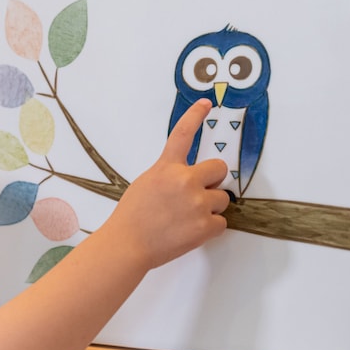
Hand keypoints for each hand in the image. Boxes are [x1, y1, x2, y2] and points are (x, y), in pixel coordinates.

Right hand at [108, 98, 230, 269]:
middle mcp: (185, 181)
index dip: (195, 116)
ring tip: (186, 220)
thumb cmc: (131, 218)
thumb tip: (189, 179)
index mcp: (167, 169)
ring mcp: (197, 203)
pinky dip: (208, 229)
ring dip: (209, 208)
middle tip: (195, 197)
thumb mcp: (145, 185)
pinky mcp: (205, 226)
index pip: (182, 135)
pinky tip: (188, 233)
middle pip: (220, 169)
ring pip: (222, 199)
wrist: (127, 246)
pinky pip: (221, 223)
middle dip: (212, 182)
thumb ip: (168, 176)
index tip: (207, 104)